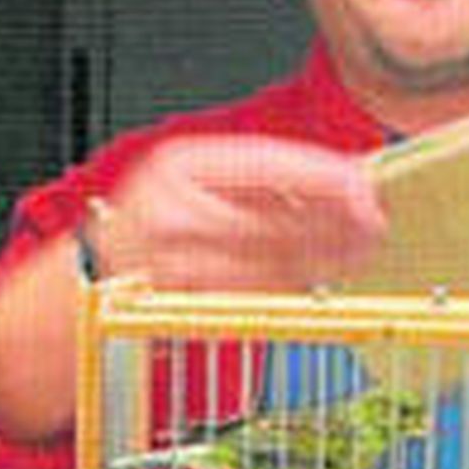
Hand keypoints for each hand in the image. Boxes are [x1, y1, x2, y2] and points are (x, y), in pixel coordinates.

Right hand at [98, 133, 387, 293]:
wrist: (93, 274)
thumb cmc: (152, 225)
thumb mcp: (199, 184)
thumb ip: (260, 183)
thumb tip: (338, 186)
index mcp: (179, 166)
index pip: (265, 165)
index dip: (321, 175)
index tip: (363, 185)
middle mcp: (170, 210)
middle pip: (272, 217)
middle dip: (332, 223)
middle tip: (375, 225)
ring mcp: (171, 262)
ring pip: (267, 262)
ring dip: (322, 259)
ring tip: (359, 253)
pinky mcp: (182, 304)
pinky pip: (252, 294)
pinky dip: (292, 286)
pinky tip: (320, 278)